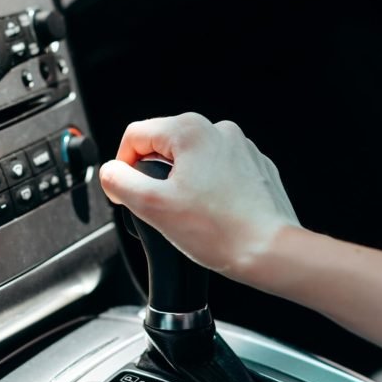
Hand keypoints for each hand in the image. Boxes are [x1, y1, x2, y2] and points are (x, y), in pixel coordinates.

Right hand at [99, 113, 299, 280]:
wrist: (270, 251)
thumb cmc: (221, 231)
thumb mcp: (153, 207)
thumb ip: (120, 182)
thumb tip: (111, 173)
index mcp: (190, 131)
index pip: (135, 135)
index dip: (122, 167)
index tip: (126, 193)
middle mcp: (219, 131)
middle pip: (163, 146)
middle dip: (154, 176)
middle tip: (160, 209)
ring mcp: (240, 148)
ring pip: (191, 160)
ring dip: (181, 183)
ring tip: (190, 214)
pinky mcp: (254, 167)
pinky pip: (217, 171)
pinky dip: (208, 189)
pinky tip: (212, 214)